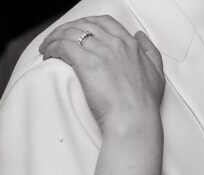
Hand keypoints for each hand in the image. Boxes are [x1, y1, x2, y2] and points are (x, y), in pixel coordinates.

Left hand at [40, 16, 164, 134]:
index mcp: (129, 45)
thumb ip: (150, 52)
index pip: (105, 23)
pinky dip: (52, 46)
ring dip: (56, 37)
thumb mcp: (156, 74)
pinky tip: (48, 53)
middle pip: (85, 25)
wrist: (135, 121)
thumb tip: (140, 36)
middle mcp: (114, 44)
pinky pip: (63, 46)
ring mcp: (100, 52)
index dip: (89, 24)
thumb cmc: (145, 105)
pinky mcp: (86, 63)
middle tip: (59, 38)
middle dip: (69, 28)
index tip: (80, 31)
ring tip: (48, 46)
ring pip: (70, 33)